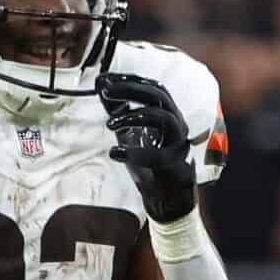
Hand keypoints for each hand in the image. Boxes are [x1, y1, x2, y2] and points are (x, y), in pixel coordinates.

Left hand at [98, 71, 197, 223]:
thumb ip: (118, 110)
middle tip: (107, 91)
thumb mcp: (130, 132)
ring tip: (109, 124)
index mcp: (168, 113)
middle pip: (159, 95)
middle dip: (132, 90)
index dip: (129, 80)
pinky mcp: (176, 166)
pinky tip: (115, 152)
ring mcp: (179, 144)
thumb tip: (101, 85)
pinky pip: (157, 156)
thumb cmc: (149, 163)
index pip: (152, 86)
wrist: (166, 199)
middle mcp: (177, 123)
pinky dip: (135, 153)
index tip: (105, 79)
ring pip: (163, 118)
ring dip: (134, 117)